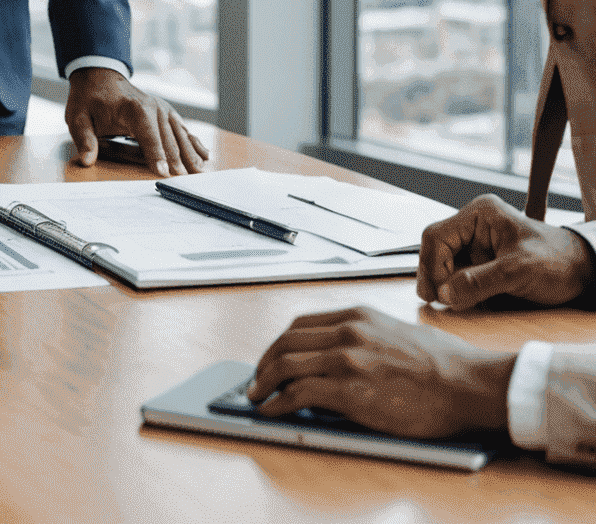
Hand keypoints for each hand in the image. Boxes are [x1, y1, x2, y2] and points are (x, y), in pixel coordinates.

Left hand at [66, 67, 207, 175]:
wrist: (98, 74)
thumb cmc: (89, 98)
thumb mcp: (78, 115)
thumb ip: (84, 138)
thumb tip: (86, 160)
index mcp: (133, 108)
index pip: (147, 134)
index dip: (156, 154)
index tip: (163, 172)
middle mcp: (152, 106)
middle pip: (167, 136)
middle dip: (177, 158)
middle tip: (186, 179)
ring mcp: (161, 108)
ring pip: (179, 133)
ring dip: (190, 152)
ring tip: (200, 171)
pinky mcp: (164, 111)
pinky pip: (181, 127)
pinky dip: (193, 141)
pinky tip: (204, 154)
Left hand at [247, 306, 515, 437]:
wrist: (469, 384)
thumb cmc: (444, 365)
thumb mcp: (394, 333)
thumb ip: (363, 339)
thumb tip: (340, 357)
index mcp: (357, 316)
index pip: (301, 324)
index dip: (281, 343)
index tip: (273, 356)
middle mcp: (346, 332)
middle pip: (286, 342)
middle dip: (266, 361)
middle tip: (257, 377)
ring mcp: (346, 359)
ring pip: (286, 365)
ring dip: (265, 381)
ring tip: (257, 395)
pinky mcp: (349, 390)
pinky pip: (299, 393)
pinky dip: (278, 402)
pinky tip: (272, 410)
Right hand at [416, 193, 595, 309]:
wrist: (585, 274)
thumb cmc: (558, 262)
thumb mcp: (518, 271)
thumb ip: (480, 281)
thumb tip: (446, 294)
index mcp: (479, 214)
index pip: (437, 236)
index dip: (430, 265)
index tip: (434, 294)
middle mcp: (474, 226)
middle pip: (438, 250)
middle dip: (437, 277)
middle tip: (438, 302)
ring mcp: (479, 244)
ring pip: (447, 265)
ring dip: (449, 287)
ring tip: (457, 305)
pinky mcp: (484, 262)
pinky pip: (462, 276)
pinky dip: (462, 292)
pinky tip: (468, 303)